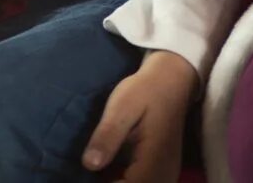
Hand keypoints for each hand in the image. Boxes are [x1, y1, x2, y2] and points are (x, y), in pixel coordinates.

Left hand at [80, 49, 195, 181]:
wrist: (172, 80)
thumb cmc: (145, 90)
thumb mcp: (123, 106)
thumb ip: (108, 135)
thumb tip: (89, 165)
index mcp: (153, 163)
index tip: (79, 178)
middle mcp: (163, 176)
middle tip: (80, 174)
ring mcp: (164, 177)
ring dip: (114, 182)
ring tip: (89, 174)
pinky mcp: (160, 173)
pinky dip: (122, 181)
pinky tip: (105, 173)